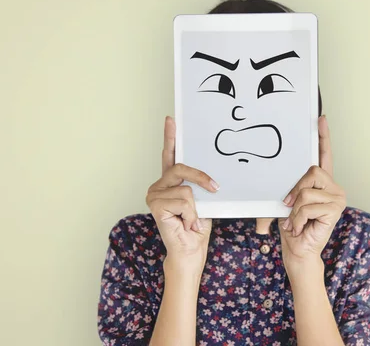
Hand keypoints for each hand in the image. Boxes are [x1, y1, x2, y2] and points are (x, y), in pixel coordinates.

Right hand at [146, 116, 217, 271]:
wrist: (191, 250)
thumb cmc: (198, 226)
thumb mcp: (204, 199)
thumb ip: (200, 184)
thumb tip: (210, 173)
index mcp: (170, 181)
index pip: (170, 154)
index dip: (170, 136)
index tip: (172, 119)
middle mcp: (159, 184)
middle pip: (181, 168)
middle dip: (201, 178)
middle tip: (215, 188)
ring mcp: (154, 194)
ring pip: (186, 188)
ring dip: (197, 208)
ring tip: (192, 220)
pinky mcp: (155, 205)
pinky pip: (184, 200)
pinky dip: (192, 215)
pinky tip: (186, 224)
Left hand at [279, 116, 346, 271]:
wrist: (298, 250)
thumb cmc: (292, 226)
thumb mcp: (286, 202)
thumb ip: (288, 188)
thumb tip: (278, 178)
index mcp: (321, 182)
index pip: (323, 155)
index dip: (322, 136)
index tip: (320, 119)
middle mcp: (333, 187)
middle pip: (311, 171)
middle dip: (294, 190)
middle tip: (288, 206)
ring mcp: (337, 197)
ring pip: (306, 191)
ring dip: (294, 210)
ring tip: (295, 222)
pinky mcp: (335, 209)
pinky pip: (307, 206)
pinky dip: (298, 219)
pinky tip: (301, 228)